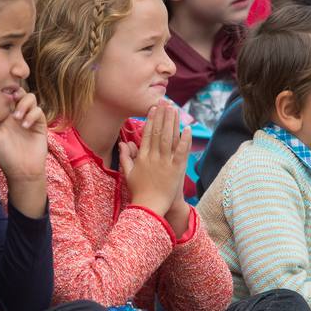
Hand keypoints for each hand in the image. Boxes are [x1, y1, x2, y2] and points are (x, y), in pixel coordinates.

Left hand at [0, 88, 46, 217]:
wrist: (23, 172)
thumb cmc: (7, 157)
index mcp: (6, 117)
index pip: (6, 98)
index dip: (4, 91)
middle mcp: (18, 115)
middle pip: (20, 93)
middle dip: (16, 92)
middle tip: (11, 98)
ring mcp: (30, 119)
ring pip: (31, 99)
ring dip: (24, 103)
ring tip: (17, 117)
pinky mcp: (40, 124)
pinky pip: (39, 111)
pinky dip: (32, 115)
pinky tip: (26, 126)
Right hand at [118, 103, 190, 218]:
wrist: (149, 207)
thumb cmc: (138, 192)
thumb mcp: (127, 174)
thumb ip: (126, 157)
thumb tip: (122, 144)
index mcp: (142, 157)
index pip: (147, 134)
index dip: (151, 120)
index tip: (154, 109)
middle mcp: (153, 157)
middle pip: (159, 132)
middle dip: (162, 116)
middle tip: (166, 102)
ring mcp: (165, 163)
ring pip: (169, 138)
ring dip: (172, 122)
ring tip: (175, 110)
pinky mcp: (176, 170)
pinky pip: (181, 152)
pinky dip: (184, 140)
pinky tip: (187, 129)